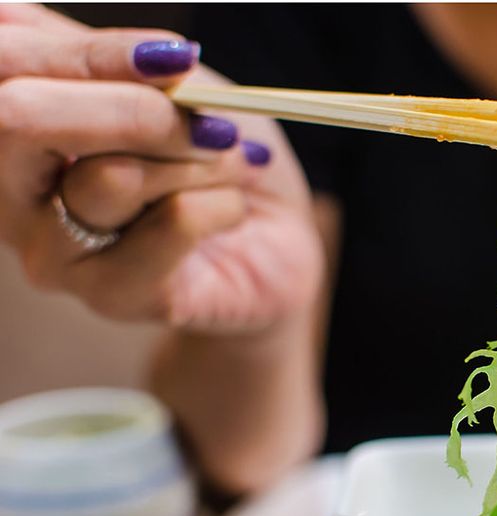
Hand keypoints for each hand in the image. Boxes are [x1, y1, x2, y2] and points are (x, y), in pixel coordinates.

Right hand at [0, 5, 323, 332]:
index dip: (90, 53)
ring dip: (195, 160)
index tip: (174, 57)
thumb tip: (123, 45)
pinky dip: (223, 204)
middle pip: (21, 117)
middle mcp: (10, 189)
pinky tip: (231, 213)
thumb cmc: (219, 155)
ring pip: (108, 176)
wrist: (276, 242)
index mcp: (15, 124)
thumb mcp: (179, 89)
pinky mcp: (109, 295)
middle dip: (136, 109)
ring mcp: (51, 249)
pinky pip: (170, 224)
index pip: (5, 63)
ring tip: (231, 167)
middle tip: (212, 122)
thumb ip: (123, 61)